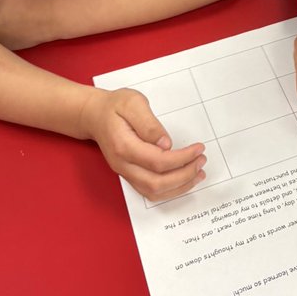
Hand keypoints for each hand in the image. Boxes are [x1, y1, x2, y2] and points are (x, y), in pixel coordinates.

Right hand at [79, 87, 205, 200]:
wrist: (95, 115)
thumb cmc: (114, 106)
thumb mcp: (133, 103)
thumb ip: (149, 124)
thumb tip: (166, 143)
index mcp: (124, 146)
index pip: (158, 161)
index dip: (182, 158)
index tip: (198, 149)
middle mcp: (123, 165)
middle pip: (156, 182)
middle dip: (184, 175)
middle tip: (201, 160)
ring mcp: (125, 172)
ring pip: (153, 192)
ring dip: (179, 186)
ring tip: (198, 173)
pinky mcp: (129, 175)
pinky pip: (149, 191)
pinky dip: (169, 190)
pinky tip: (184, 180)